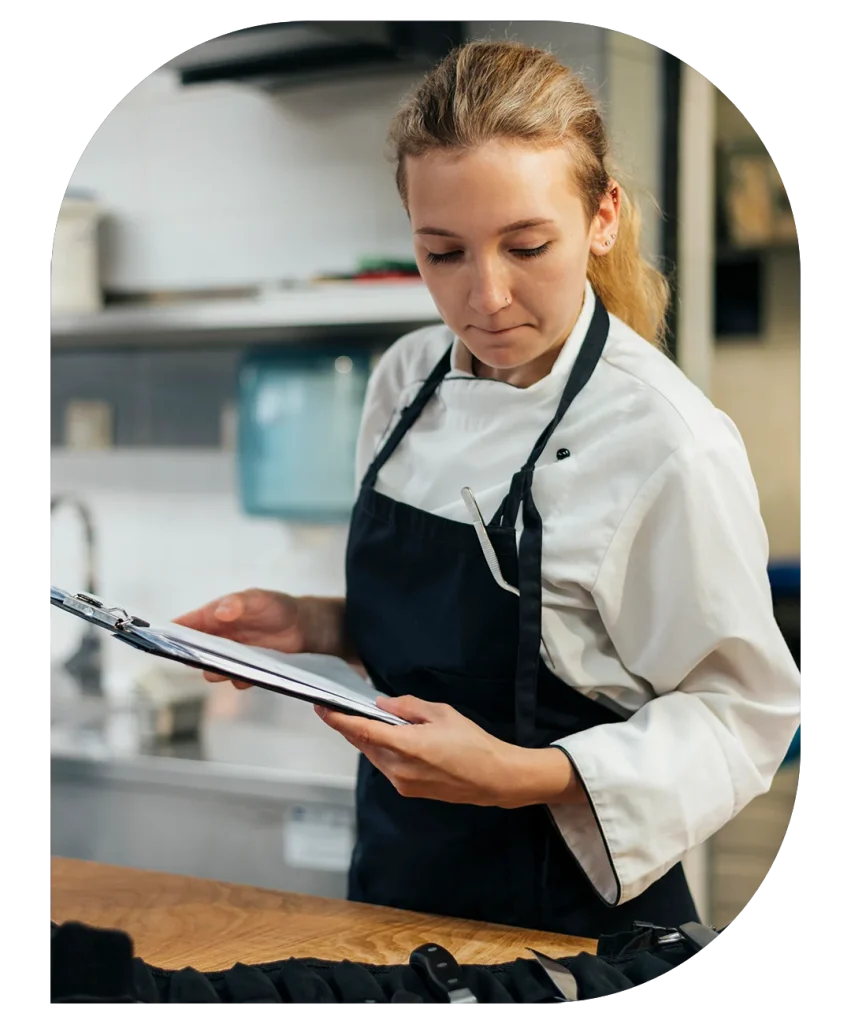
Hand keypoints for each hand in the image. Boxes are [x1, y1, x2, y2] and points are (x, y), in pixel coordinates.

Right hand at [173, 588, 303, 689]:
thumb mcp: (258, 599)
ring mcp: (231, 655)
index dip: (170, 632)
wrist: (301, 626)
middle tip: (194, 659)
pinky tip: (244, 678)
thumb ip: (239, 603)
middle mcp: (218, 637)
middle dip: (191, 656)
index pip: (186, 624)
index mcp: (214, 616)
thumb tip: (221, 612)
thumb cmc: (275, 606)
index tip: (157, 641)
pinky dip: (239, 679)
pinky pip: (235, 679)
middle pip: (194, 651)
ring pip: (212, 669)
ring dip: (215, 671)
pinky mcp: (246, 670)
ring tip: (220, 670)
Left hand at [314, 695, 581, 808]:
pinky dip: (384, 751)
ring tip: (375, 722)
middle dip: (353, 727)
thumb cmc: (473, 743)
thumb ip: (407, 707)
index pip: (362, 730)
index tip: (323, 709)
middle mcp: (398, 768)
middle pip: (364, 744)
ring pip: (374, 756)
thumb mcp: (441, 713)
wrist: (494, 778)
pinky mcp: (408, 791)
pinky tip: (394, 740)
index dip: (338, 719)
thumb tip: (382, 704)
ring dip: (369, 740)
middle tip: (345, 709)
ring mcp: (402, 782)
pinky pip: (387, 766)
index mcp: (405, 746)